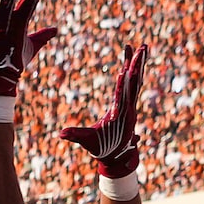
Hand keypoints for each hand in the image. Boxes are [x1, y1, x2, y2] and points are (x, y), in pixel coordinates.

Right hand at [57, 45, 147, 177]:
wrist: (116, 156)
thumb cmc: (101, 148)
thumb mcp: (87, 141)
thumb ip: (75, 135)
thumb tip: (61, 134)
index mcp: (119, 115)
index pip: (121, 96)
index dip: (123, 83)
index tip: (125, 69)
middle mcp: (129, 107)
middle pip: (134, 83)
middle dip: (137, 65)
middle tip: (142, 48)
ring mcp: (131, 105)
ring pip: (136, 81)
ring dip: (138, 63)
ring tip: (143, 47)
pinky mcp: (129, 103)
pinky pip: (133, 84)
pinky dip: (133, 71)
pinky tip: (131, 60)